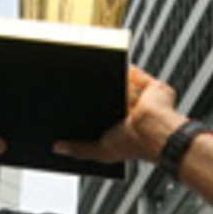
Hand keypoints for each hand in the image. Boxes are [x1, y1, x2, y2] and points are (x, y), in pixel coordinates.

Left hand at [53, 65, 180, 165]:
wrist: (153, 129)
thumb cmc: (134, 143)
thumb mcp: (100, 151)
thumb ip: (80, 149)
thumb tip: (59, 148)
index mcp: (118, 126)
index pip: (98, 114)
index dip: (85, 109)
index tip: (69, 104)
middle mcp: (128, 111)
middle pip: (106, 95)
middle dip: (91, 90)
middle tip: (74, 83)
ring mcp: (139, 96)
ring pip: (119, 81)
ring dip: (107, 75)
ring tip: (87, 69)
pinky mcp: (148, 84)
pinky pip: (134, 70)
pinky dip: (123, 64)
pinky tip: (108, 61)